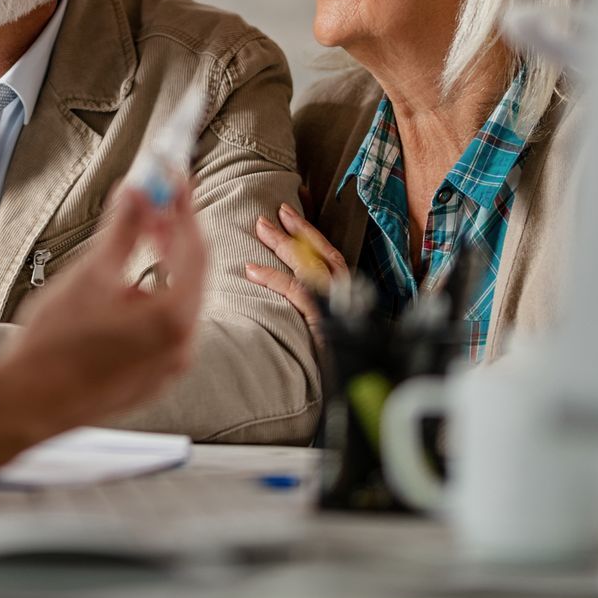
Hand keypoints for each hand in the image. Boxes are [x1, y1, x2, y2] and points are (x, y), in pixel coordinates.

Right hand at [0, 180, 205, 471]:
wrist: (28, 401)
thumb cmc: (54, 346)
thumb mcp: (90, 275)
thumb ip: (122, 230)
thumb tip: (137, 192)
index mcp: (173, 321)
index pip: (194, 250)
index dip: (184, 209)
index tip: (174, 180)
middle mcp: (181, 348)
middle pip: (191, 276)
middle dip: (174, 234)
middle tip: (154, 202)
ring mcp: (168, 367)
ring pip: (179, 302)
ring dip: (164, 264)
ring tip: (141, 235)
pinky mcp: (151, 377)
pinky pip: (165, 328)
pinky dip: (154, 297)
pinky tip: (131, 281)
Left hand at [244, 200, 347, 345]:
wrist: (343, 384)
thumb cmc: (328, 356)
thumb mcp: (321, 322)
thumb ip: (308, 299)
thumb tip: (279, 278)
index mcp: (344, 292)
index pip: (328, 252)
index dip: (310, 231)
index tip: (292, 213)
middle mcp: (344, 295)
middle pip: (320, 253)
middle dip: (297, 229)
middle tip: (274, 212)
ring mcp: (335, 306)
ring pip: (308, 265)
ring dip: (283, 244)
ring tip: (262, 227)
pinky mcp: (323, 320)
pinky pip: (296, 292)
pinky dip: (273, 278)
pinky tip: (252, 269)